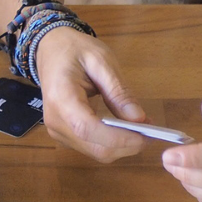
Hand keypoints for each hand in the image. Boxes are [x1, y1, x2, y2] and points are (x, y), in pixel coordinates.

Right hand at [35, 26, 148, 162]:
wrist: (50, 50)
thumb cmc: (74, 50)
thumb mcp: (101, 60)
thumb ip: (119, 90)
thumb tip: (139, 119)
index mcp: (61, 97)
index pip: (87, 128)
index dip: (118, 138)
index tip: (146, 134)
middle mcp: (55, 120)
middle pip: (95, 147)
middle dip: (127, 145)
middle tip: (151, 130)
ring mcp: (57, 131)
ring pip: (97, 152)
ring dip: (122, 146)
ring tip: (141, 127)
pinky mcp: (64, 135)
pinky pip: (92, 147)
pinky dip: (113, 143)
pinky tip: (124, 129)